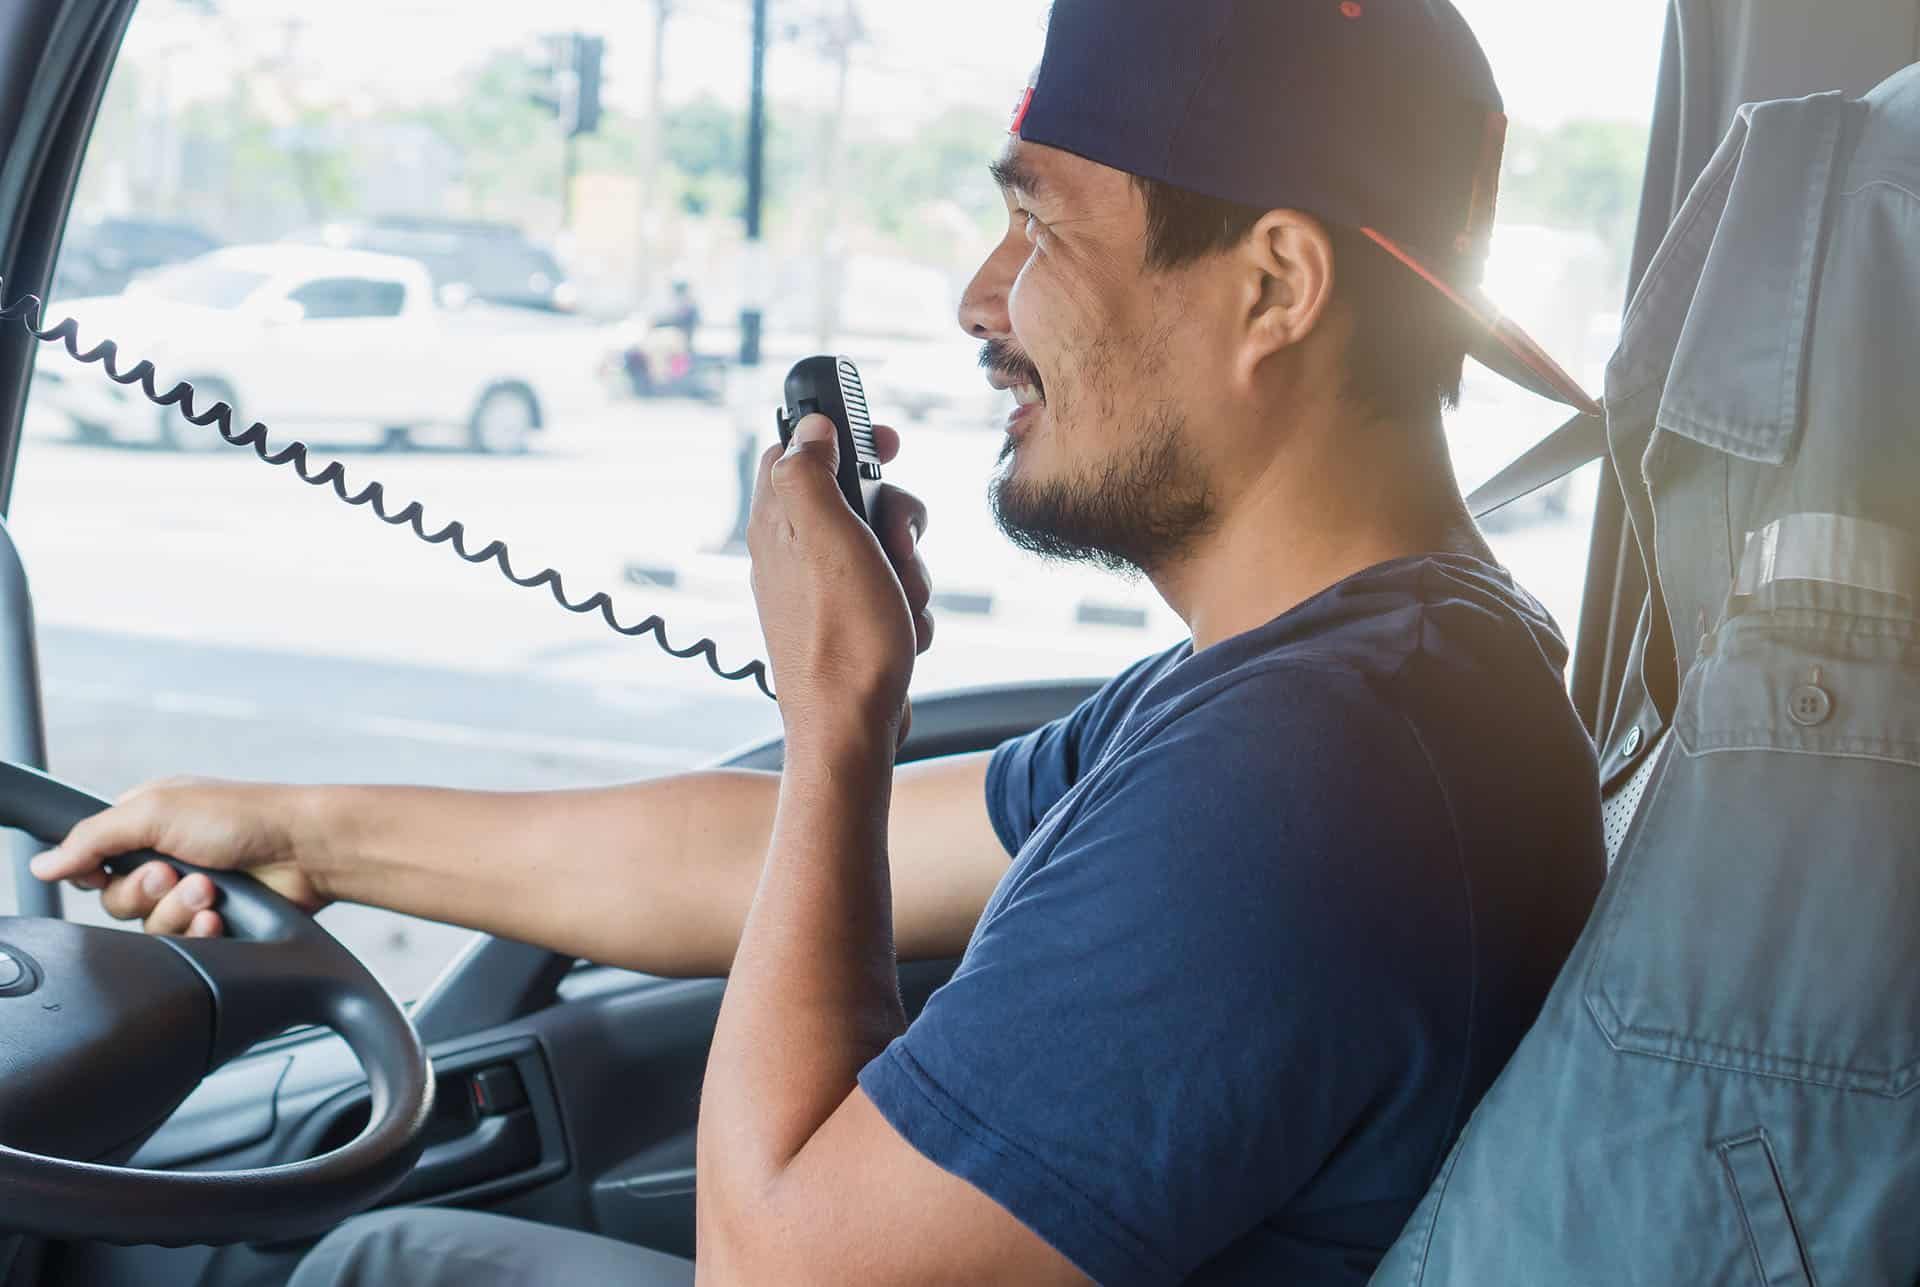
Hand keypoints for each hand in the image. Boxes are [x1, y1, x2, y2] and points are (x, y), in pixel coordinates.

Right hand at [27, 776, 327, 938]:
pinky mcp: (216, 920)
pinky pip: (184, 943)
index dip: (97, 875)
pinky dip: (200, 932)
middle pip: (117, 901)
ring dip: (177, 912)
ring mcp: (192, 891)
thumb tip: (44, 863)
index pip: (91, 862)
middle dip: (146, 893)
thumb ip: (94, 838)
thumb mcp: (156, 811)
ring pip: (149, 927)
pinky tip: (218, 919)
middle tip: (178, 875)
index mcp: (145, 823)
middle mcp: (165, 856)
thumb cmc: (243, 816)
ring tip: (210, 892)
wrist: (307, 850)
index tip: (110, 872)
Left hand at [749, 417, 933, 752]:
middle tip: (897, 545)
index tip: (887, 446)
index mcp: (778, 522)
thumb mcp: (827, 537)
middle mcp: (792, 552)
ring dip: (908, 568)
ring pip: (882, 545)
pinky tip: (902, 632)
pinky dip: (905, 606)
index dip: (843, 435)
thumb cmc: (843, 638)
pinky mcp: (847, 621)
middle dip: (895, 517)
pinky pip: (889, 591)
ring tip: (900, 601)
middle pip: (855, 495)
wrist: (852, 729)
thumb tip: (810, 427)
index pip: (798, 446)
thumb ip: (810, 473)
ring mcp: (821, 588)